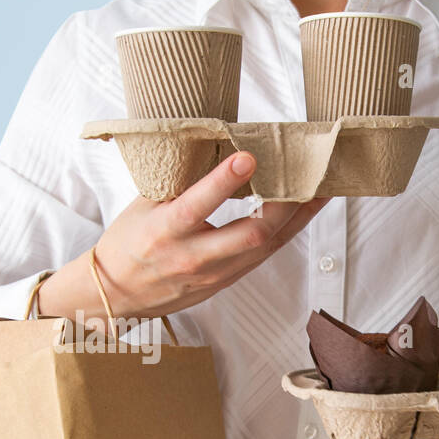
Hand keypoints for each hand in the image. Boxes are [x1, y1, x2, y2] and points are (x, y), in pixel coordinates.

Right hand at [38, 151, 327, 320]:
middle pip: (251, 234)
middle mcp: (192, 257)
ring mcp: (212, 274)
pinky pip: (263, 256)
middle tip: (307, 174)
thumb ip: (176, 180)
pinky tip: (301, 213)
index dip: (223, 181)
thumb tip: (212, 144)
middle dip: (284, 205)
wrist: (116, 295)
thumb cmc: (128, 243)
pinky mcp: (225, 282)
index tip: (247, 157)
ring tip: (322, 190)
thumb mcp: (142, 206)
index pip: (198, 205)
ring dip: (297, 218)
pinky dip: (285, 232)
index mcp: (165, 231)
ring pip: (266, 247)